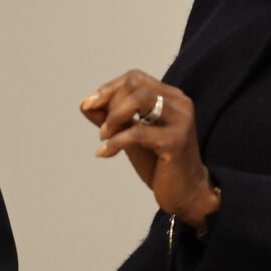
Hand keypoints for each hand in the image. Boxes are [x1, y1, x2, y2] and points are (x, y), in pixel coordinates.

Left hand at [80, 70, 220, 227]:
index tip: (90, 106)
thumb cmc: (160, 163)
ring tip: (105, 136)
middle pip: (135, 84)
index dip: (109, 89)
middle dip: (110, 103)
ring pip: (139, 99)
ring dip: (114, 116)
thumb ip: (110, 119)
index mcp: (171, 97)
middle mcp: (179, 103)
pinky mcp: (176, 142)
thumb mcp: (130, 136)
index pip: (135, 78)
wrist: (186, 193)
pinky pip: (137, 132)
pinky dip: (115, 141)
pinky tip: (105, 153)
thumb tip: (84, 104)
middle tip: (102, 128)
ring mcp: (180, 121)